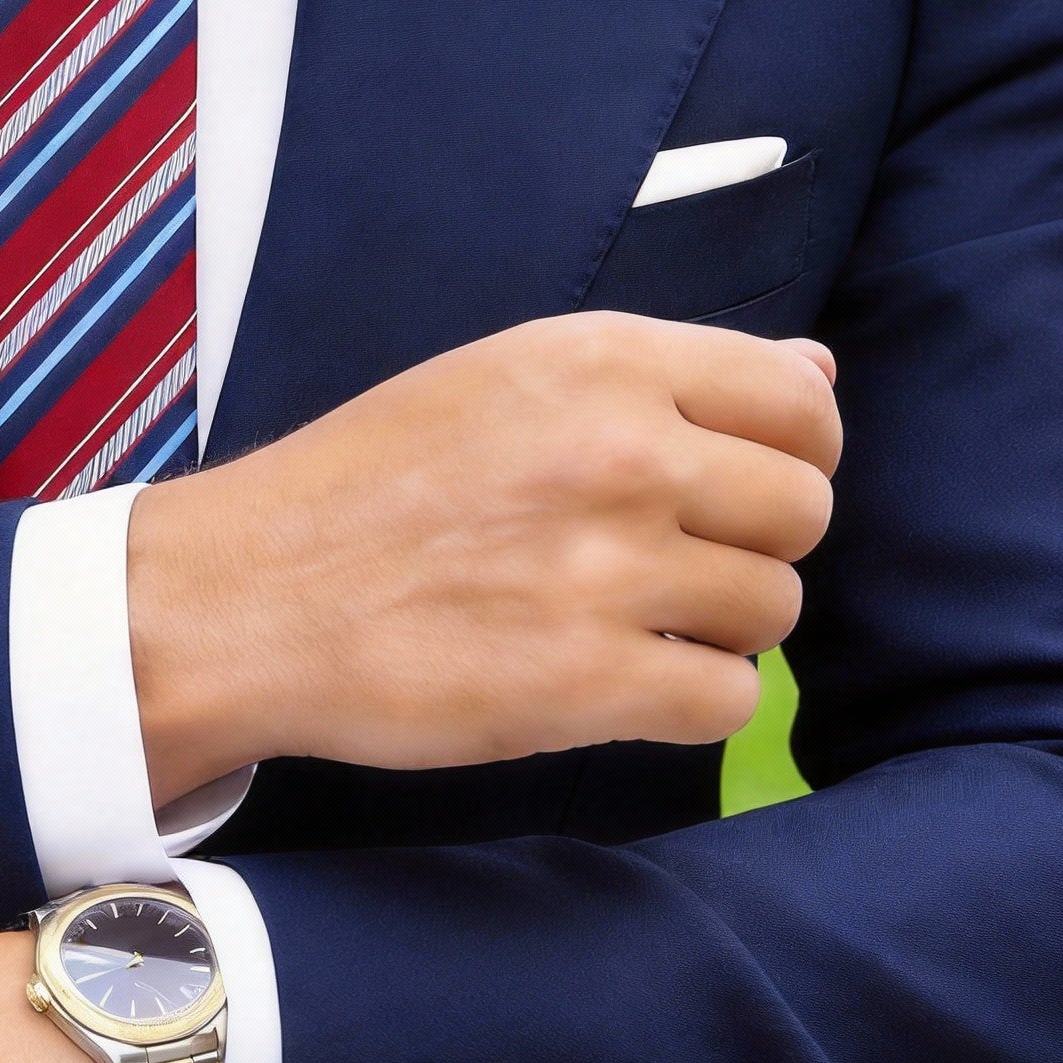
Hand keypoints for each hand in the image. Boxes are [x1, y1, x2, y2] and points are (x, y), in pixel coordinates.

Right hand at [130, 313, 841, 800]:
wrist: (244, 595)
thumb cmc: (363, 485)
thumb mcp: (499, 381)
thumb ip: (658, 376)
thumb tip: (819, 372)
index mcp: (599, 361)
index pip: (802, 401)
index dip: (789, 453)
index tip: (731, 486)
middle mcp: (620, 451)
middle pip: (802, 510)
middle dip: (749, 544)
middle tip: (660, 564)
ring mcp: (609, 567)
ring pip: (774, 608)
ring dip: (715, 627)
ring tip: (620, 621)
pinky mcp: (590, 681)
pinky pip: (731, 699)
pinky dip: (685, 700)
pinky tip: (610, 680)